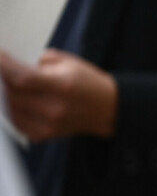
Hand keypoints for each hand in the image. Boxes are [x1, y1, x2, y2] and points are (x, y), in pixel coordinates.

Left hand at [0, 49, 116, 141]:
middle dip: (4, 80)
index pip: (23, 78)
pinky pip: (16, 122)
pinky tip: (18, 101)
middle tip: (2, 71)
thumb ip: (40, 61)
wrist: (106, 108)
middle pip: (13, 94)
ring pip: (11, 109)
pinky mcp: (43, 135)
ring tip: (9, 85)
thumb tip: (15, 63)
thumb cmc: (88, 82)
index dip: (5, 67)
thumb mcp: (69, 62)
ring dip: (6, 96)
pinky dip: (12, 110)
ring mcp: (47, 124)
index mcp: (62, 86)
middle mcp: (54, 108)